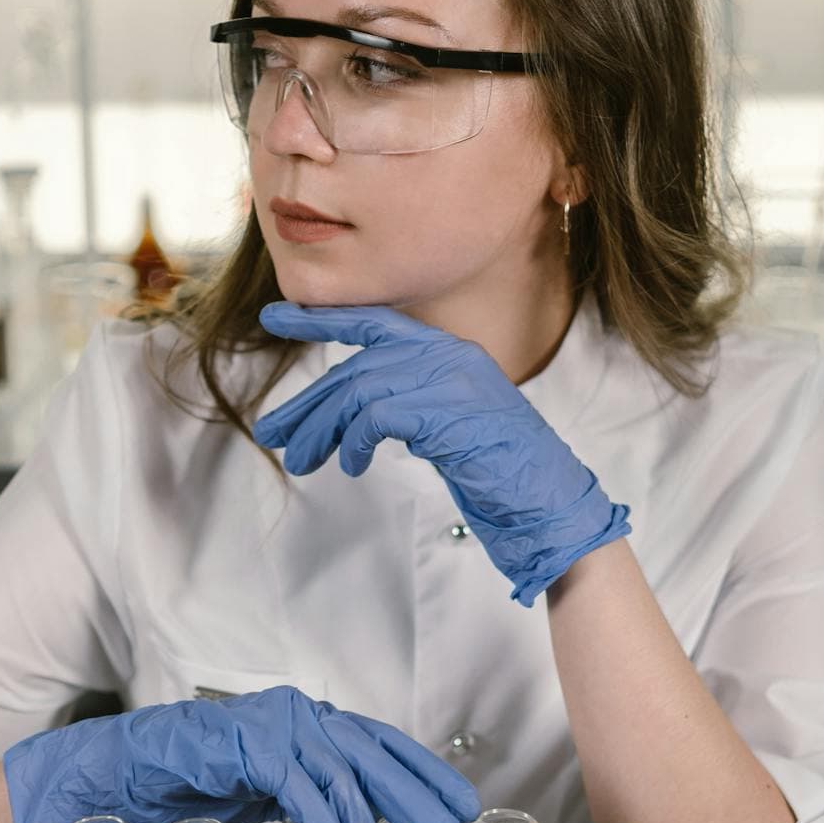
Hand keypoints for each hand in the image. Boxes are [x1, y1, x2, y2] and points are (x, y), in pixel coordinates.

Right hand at [2, 685, 480, 822]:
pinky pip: (297, 782)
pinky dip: (326, 819)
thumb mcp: (259, 799)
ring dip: (373, 820)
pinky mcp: (241, 742)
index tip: (462, 805)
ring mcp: (267, 724)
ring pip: (340, 769)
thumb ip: (304, 802)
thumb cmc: (178, 790)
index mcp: (302, 727)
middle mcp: (293, 716)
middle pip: (372, 753)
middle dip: (418, 796)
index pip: (376, 746)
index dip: (422, 774)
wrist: (101, 780)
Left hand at [252, 302, 630, 605]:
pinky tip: (349, 465)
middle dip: (310, 403)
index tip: (275, 317)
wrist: (551, 505)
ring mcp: (450, 381)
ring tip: (301, 460)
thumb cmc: (502, 476)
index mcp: (451, 353)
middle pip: (357, 366)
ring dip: (321, 430)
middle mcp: (450, 356)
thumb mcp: (451, 426)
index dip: (322, 318)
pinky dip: (353, 442)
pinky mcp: (446, 413)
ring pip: (358, 391)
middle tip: (272, 432)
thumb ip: (411, 406)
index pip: (375, 323)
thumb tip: (353, 413)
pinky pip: (374, 416)